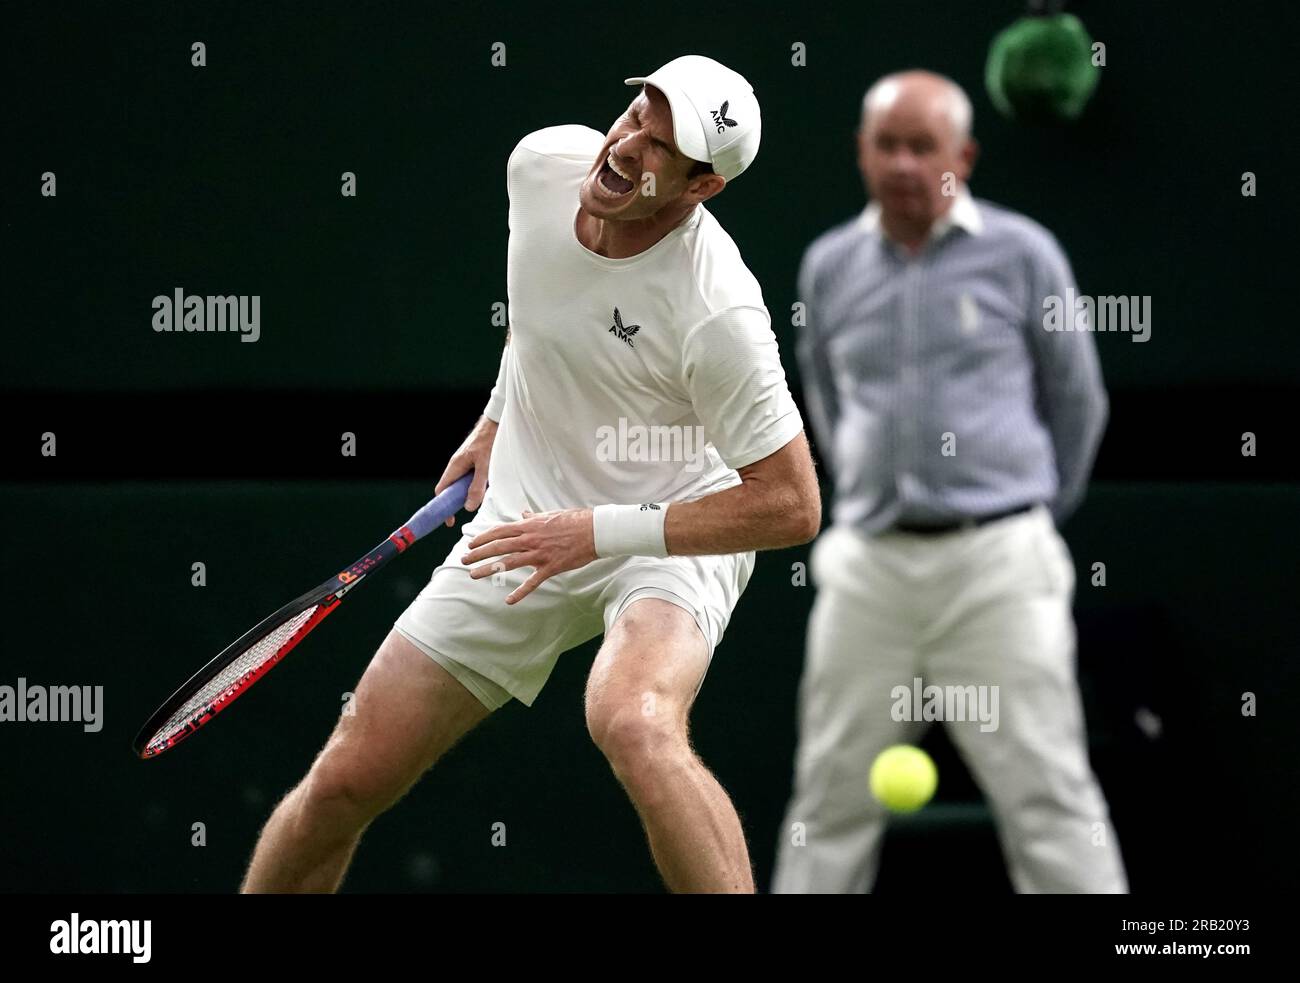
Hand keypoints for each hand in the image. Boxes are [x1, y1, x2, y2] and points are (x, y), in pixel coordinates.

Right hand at [435, 416, 496, 526]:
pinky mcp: (474, 462)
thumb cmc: (489, 441)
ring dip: (470, 494)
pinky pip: (472, 478)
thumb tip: (468, 507)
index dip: (443, 507)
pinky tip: (487, 488)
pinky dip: (477, 486)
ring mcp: (465, 464)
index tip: (449, 521)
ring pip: (463, 484)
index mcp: (455, 466)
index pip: (441, 491)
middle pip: (452, 489)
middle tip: (465, 514)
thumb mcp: (485, 466)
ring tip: (480, 501)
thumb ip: (477, 487)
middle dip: (457, 503)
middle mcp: (457, 466)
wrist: (496, 423)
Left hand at [461, 507, 596, 603]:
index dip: (482, 538)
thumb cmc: (574, 520)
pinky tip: (509, 600)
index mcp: (529, 526)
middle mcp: (530, 539)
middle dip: (478, 554)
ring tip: (474, 575)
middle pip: (498, 547)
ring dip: (489, 569)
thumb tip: (523, 514)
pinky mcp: (551, 567)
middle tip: (464, 561)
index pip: (499, 531)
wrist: (595, 531)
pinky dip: (520, 592)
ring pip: (509, 563)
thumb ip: (534, 517)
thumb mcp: (550, 515)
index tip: (471, 544)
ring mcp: (540, 554)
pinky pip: (532, 582)